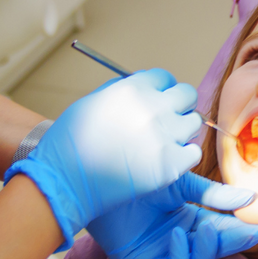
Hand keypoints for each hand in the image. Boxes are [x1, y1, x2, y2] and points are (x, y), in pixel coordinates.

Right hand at [5, 69, 202, 243]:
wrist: (64, 181)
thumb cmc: (70, 144)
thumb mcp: (91, 102)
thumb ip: (121, 91)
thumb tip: (143, 87)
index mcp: (132, 89)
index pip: (164, 77)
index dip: (161, 89)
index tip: (158, 100)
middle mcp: (152, 109)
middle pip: (187, 95)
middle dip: (179, 104)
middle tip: (168, 119)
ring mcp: (163, 137)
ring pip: (193, 122)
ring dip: (182, 130)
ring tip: (165, 142)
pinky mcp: (170, 165)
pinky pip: (193, 152)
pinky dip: (184, 156)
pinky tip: (167, 160)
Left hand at [88, 174, 257, 258]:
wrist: (101, 176)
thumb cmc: (138, 175)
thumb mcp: (182, 183)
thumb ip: (215, 196)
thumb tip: (251, 198)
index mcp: (189, 220)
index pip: (221, 231)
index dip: (240, 231)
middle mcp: (178, 240)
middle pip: (213, 250)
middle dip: (232, 242)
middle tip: (249, 232)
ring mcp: (161, 254)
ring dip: (209, 250)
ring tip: (209, 228)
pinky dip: (180, 256)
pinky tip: (178, 234)